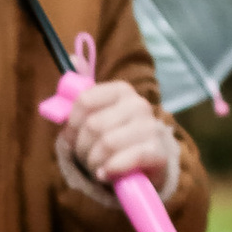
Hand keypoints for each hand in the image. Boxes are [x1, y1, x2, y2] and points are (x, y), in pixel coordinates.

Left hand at [55, 77, 175, 201]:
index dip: (72, 124)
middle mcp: (138, 104)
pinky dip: (111, 170)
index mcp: (121, 90)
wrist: (144, 168)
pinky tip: (107, 174)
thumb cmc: (114, 140)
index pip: (84, 100)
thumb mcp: (95, 117)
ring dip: (95, 162)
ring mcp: (151, 127)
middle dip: (82, 148)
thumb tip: (72, 57)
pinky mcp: (158, 152)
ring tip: (98, 167)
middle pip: (93, 125)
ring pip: (107, 143)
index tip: (73, 136)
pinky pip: (128, 158)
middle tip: (86, 157)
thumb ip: (82, 92)